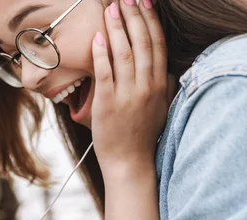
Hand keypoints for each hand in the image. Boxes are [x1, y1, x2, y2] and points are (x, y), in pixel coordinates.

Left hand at [91, 0, 170, 175]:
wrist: (129, 161)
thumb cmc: (142, 133)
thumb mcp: (160, 106)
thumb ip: (165, 84)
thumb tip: (165, 66)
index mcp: (160, 84)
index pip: (156, 44)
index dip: (150, 21)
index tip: (144, 3)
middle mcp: (146, 86)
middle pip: (141, 43)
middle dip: (133, 17)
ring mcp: (127, 94)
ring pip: (123, 53)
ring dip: (116, 28)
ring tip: (110, 9)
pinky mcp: (108, 104)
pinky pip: (105, 73)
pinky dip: (101, 53)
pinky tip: (97, 37)